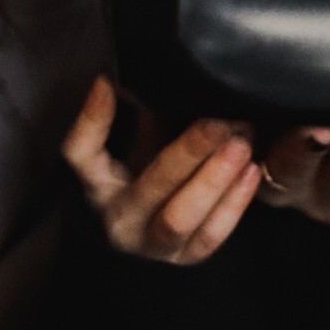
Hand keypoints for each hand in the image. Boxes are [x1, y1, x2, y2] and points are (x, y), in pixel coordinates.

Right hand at [62, 79, 261, 263]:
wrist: (148, 237)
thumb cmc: (142, 179)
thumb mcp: (132, 146)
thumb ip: (141, 114)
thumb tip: (143, 70)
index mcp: (99, 186)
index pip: (80, 154)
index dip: (92, 120)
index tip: (110, 83)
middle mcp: (120, 220)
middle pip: (149, 187)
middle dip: (188, 152)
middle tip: (219, 122)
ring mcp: (154, 246)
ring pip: (180, 218)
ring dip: (214, 179)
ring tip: (241, 144)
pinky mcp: (187, 258)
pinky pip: (211, 235)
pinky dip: (233, 203)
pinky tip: (250, 170)